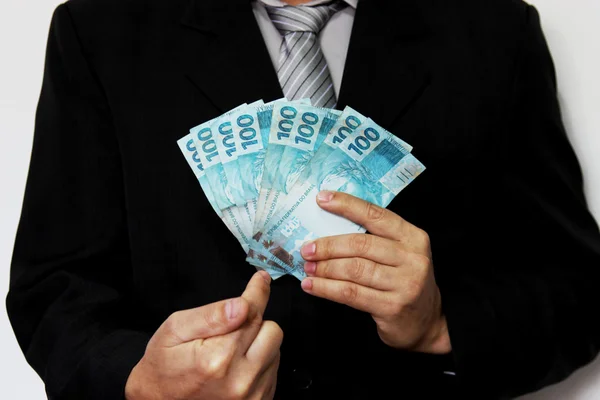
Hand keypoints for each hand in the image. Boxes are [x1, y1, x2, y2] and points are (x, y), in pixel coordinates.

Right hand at [125, 271, 281, 399]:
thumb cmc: (164, 366)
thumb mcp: (174, 330)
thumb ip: (210, 315)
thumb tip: (242, 304)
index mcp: (218, 358)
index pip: (252, 313)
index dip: (258, 291)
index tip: (261, 279)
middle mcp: (240, 380)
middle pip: (272, 331)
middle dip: (255, 322)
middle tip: (233, 326)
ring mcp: (252, 395)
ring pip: (275, 350)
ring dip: (258, 344)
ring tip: (230, 351)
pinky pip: (273, 371)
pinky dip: (260, 363)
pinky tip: (237, 366)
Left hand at [300, 191, 450, 353]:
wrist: (426, 322)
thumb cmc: (403, 281)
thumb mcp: (399, 254)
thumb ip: (374, 239)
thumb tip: (327, 226)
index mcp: (413, 237)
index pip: (376, 215)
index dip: (346, 205)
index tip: (321, 199)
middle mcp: (412, 258)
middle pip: (360, 244)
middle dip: (328, 245)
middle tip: (306, 249)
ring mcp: (404, 284)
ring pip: (353, 269)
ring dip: (324, 268)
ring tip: (307, 268)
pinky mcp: (392, 307)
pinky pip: (351, 293)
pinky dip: (326, 289)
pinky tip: (312, 286)